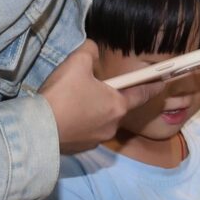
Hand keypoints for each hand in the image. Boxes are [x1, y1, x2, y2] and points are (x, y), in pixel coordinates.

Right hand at [41, 42, 162, 153]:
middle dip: (111, 97)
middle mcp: (112, 126)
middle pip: (118, 107)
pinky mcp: (81, 149)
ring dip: (95, 111)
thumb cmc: (63, 94)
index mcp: (118, 105)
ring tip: (76, 101)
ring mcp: (97, 140)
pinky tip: (68, 116)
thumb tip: (93, 50)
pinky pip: (87, 132)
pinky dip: (82, 123)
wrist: (38, 129)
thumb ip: (90, 52)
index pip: (142, 94)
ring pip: (102, 120)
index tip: (161, 83)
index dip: (152, 86)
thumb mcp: (77, 62)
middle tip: (96, 86)